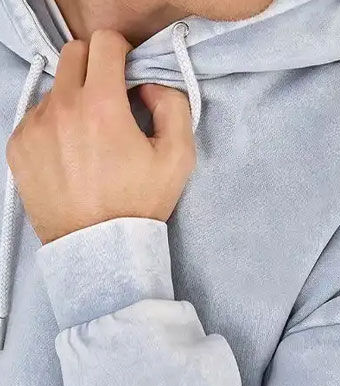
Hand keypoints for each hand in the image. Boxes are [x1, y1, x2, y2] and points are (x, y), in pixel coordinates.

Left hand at [6, 30, 195, 244]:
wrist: (100, 247)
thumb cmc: (140, 203)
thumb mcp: (178, 158)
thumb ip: (173, 106)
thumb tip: (149, 86)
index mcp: (101, 106)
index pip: (105, 43)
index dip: (123, 52)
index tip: (129, 73)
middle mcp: (61, 108)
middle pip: (74, 54)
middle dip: (97, 66)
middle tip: (111, 98)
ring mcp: (34, 127)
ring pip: (56, 88)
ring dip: (76, 99)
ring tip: (91, 138)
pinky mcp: (18, 147)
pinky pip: (37, 116)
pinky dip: (56, 124)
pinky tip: (71, 154)